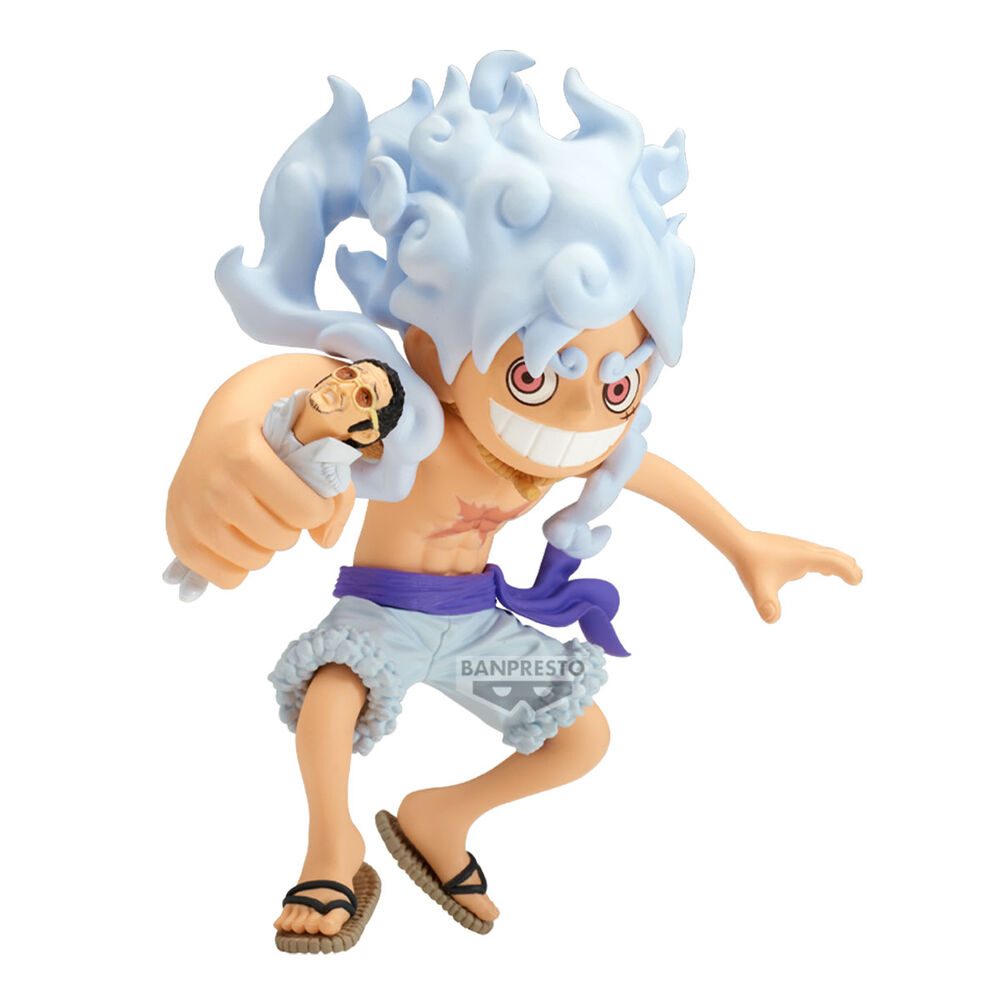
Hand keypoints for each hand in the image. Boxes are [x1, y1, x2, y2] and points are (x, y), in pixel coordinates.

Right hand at [166, 417, 345, 588]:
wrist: (222, 424)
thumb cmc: (273, 436)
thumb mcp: (313, 446)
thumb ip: (337, 491)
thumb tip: (324, 542)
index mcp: (246, 454)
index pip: (303, 510)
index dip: (319, 509)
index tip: (313, 496)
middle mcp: (214, 483)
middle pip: (282, 539)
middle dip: (292, 525)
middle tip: (282, 504)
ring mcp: (191, 512)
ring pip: (256, 561)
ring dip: (268, 544)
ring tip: (261, 516)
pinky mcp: (180, 537)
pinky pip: (227, 578)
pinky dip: (241, 565)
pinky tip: (242, 536)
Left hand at [731, 530, 861, 622]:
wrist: (738, 542)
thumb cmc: (750, 564)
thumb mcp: (758, 588)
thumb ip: (766, 604)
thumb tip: (772, 619)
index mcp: (805, 558)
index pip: (833, 562)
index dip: (847, 571)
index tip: (856, 581)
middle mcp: (805, 550)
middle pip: (834, 556)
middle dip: (848, 566)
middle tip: (858, 576)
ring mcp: (798, 547)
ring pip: (825, 553)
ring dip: (839, 562)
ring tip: (850, 570)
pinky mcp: (791, 547)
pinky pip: (815, 553)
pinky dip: (826, 560)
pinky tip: (823, 570)